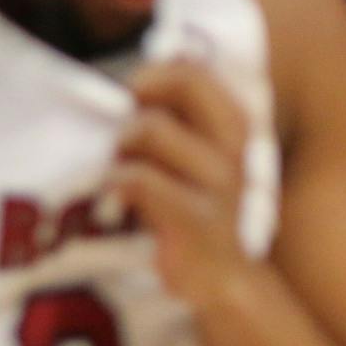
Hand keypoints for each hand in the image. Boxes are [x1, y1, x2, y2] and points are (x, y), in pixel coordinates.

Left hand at [109, 60, 252, 308]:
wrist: (218, 278)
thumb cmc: (188, 206)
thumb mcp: (188, 152)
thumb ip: (172, 114)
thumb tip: (138, 76)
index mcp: (233, 125)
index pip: (195, 67)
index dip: (154, 75)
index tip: (135, 102)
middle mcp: (234, 146)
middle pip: (185, 82)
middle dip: (141, 96)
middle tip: (124, 132)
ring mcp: (220, 183)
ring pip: (152, 129)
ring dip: (120, 146)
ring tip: (116, 172)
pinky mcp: (198, 219)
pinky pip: (140, 179)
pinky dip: (114, 183)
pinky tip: (112, 200)